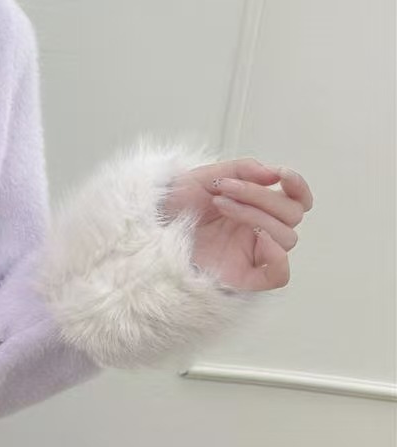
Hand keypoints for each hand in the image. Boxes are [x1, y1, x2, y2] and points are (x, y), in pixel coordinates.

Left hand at [160, 158, 313, 291]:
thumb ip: (243, 170)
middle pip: (291, 215)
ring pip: (286, 237)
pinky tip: (257, 237)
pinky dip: (278, 258)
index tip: (281, 175)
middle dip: (261, 196)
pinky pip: (278, 276)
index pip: (297, 200)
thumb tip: (274, 174)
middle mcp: (259, 231)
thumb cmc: (175, 204)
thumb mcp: (207, 177)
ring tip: (221, 204)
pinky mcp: (244, 277)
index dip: (298, 186)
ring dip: (256, 215)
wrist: (148, 227)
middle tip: (225, 189)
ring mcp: (253, 254)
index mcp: (257, 207)